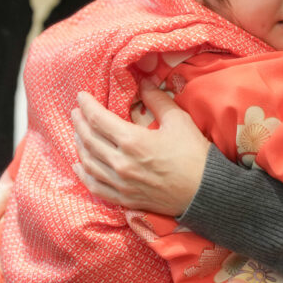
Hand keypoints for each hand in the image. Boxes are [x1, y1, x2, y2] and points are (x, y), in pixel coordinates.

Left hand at [70, 83, 209, 215]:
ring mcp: (120, 183)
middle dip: (79, 122)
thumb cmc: (194, 154)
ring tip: (78, 132)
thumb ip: (157, 100)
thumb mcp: (179, 120)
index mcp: (133, 141)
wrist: (205, 191)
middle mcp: (120, 163)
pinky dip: (83, 173)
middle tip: (76, 112)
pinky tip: (78, 165)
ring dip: (79, 144)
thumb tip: (143, 84)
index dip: (87, 106)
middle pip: (89, 139)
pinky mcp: (124, 198)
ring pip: (88, 162)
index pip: (98, 119)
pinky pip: (94, 186)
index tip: (82, 96)